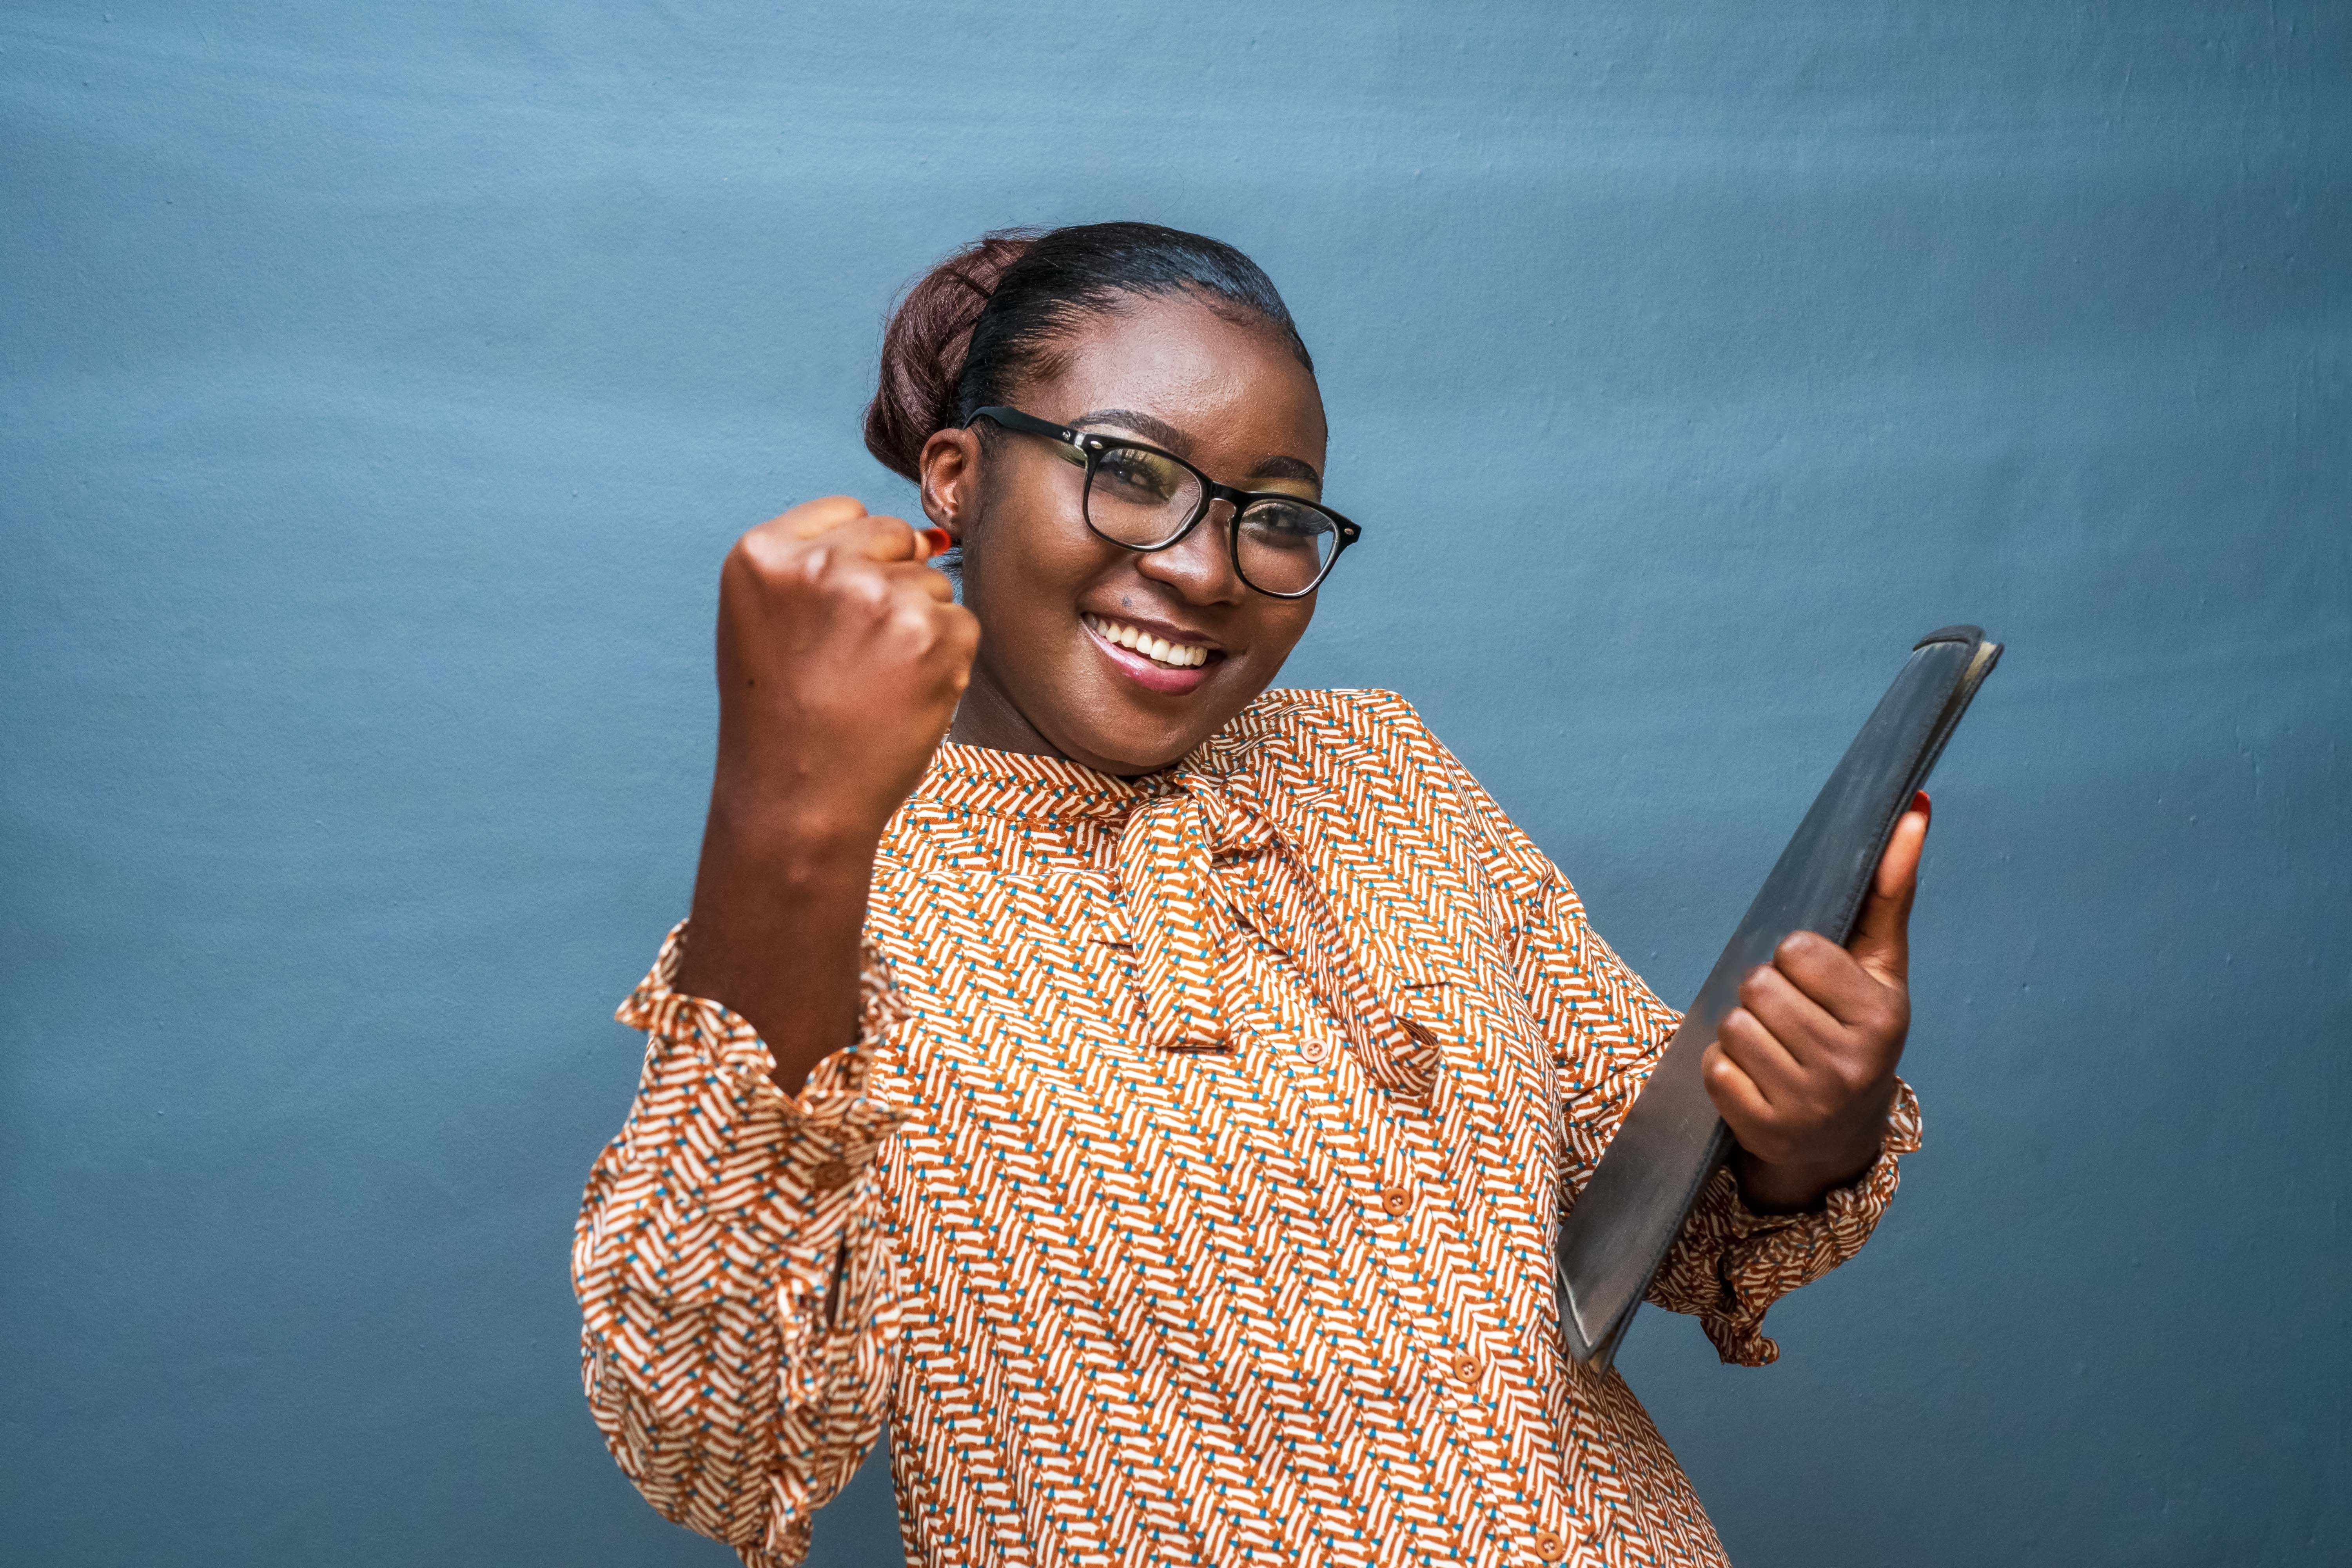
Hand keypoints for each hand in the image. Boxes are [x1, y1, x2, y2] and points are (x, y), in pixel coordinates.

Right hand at [675, 496, 974, 1090]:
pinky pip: (963, 624)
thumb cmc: (784, 717)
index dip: (851, 565)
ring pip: (933, 584)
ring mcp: (880, 596)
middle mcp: (821, 564)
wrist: (797, 801)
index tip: (830, 619)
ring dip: (919, 629)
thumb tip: (933, 537)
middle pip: (896, 538)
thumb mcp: (768, 622)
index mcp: (762, 554)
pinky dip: (947, 660)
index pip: (845, 514)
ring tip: (873, 683)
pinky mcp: (934, 634)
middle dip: (889, 588)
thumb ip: (824, 563)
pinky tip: (904, 696)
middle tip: (853, 658)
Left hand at [1701, 794, 1928, 1212]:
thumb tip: (1914, 807)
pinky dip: (1724, 1069)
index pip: (1796, 949)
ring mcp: (1808, 1102)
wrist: (1839, 1138)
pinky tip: (1757, 1080)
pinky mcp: (1764, 1128)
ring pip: (1732, 1024)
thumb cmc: (1856, 1032)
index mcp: (1882, 1015)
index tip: (1815, 981)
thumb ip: (1890, 888)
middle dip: (1765, 994)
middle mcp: (1851, 1063)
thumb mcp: (1879, 966)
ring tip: (1776, 1048)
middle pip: (1758, 985)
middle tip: (1792, 1018)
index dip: (1794, 958)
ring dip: (1743, 1031)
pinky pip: (1713, 1067)